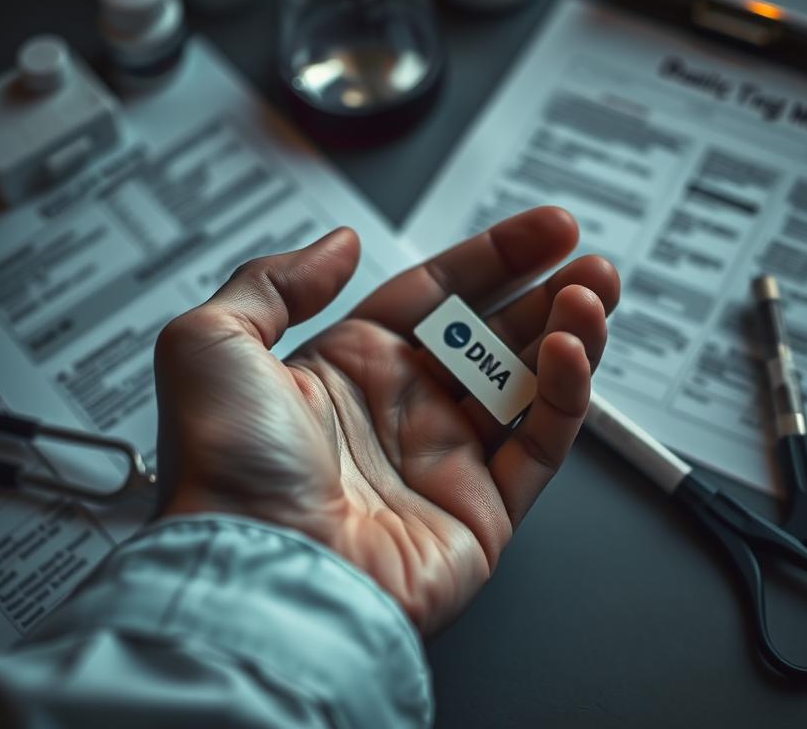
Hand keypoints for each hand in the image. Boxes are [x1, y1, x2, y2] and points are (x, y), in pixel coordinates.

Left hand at [154, 207, 618, 632]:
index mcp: (349, 367)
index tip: (546, 231)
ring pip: (528, 387)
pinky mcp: (482, 513)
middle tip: (591, 263)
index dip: (492, 259)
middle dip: (546, 295)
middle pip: (492, 337)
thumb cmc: (222, 467)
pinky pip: (539, 446)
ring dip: (568, 335)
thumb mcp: (211, 343)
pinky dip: (566, 399)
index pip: (436, 297)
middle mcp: (402, 411)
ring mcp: (445, 462)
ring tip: (595, 294)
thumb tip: (339, 245)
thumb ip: (274, 281)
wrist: (252, 575)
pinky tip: (569, 350)